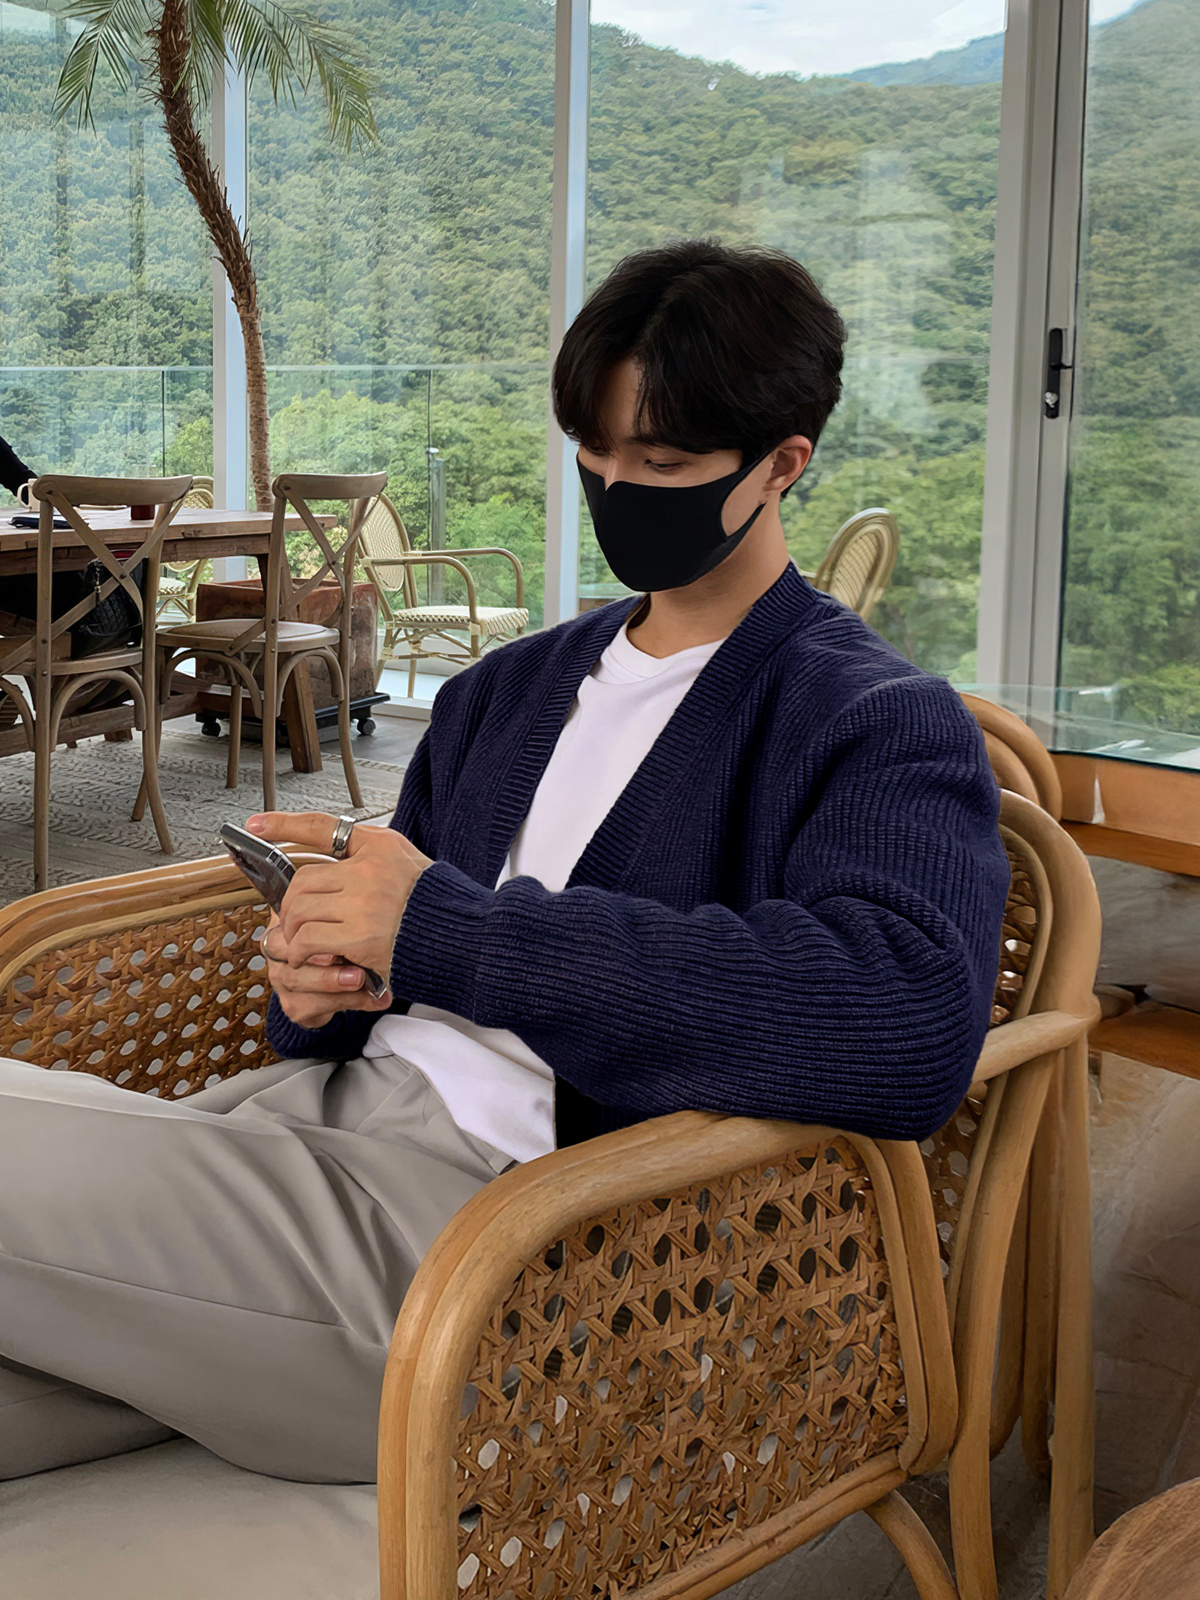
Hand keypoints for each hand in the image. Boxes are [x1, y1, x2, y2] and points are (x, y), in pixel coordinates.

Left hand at [247, 811, 433, 1028]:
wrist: (469, 941)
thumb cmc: (438, 907)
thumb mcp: (408, 864)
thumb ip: (369, 862)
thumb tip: (326, 873)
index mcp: (380, 845)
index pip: (322, 827)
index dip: (284, 824)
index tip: (255, 824)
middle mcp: (370, 868)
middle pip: (301, 880)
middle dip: (290, 905)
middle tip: (295, 923)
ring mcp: (365, 902)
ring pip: (300, 911)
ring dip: (294, 932)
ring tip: (305, 945)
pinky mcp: (361, 937)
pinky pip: (309, 941)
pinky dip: (303, 952)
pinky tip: (315, 959)